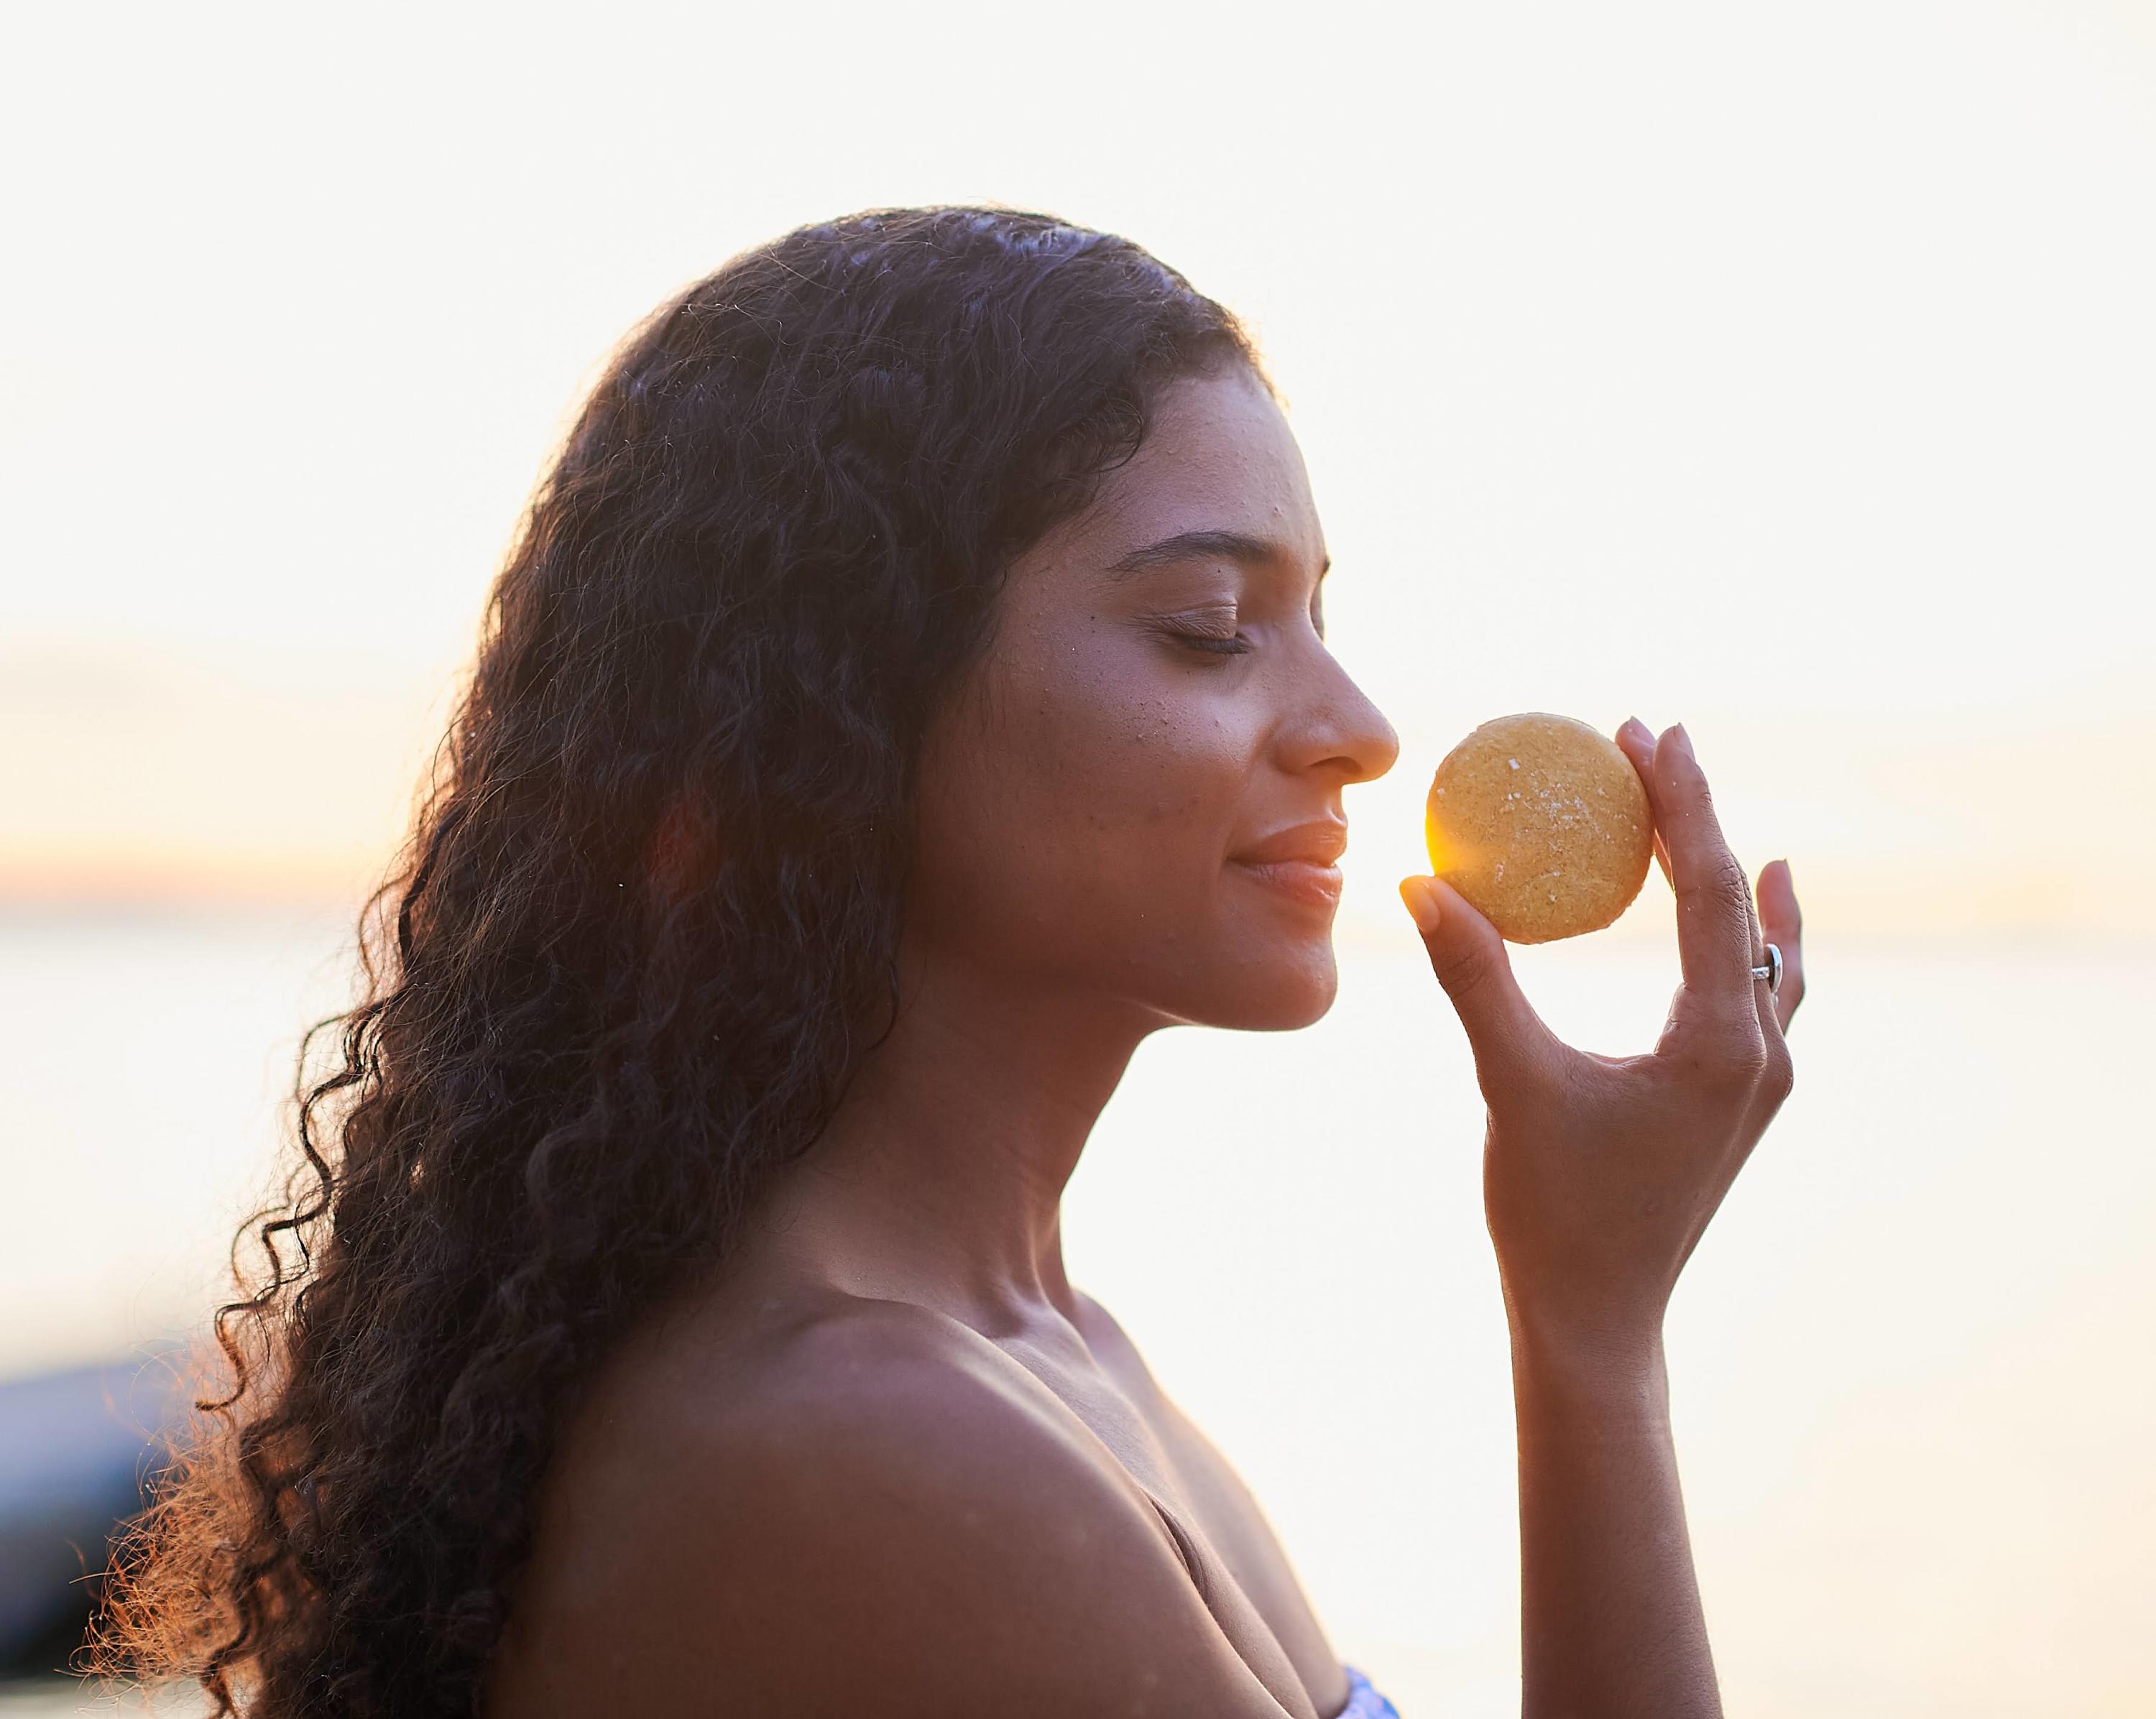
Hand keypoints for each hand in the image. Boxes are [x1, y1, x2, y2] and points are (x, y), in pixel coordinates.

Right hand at [1398, 720, 1804, 1358]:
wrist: (1598, 1323)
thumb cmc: (1555, 1213)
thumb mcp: (1511, 1084)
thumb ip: (1475, 979)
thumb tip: (1422, 883)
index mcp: (1722, 1042)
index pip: (1709, 885)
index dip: (1679, 799)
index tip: (1645, 729)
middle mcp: (1760, 1054)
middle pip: (1740, 903)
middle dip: (1697, 818)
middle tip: (1653, 743)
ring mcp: (1758, 1083)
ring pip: (1761, 947)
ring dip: (1728, 874)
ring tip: (1708, 815)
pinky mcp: (1736, 1104)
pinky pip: (1758, 992)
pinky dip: (1746, 938)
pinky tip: (1750, 924)